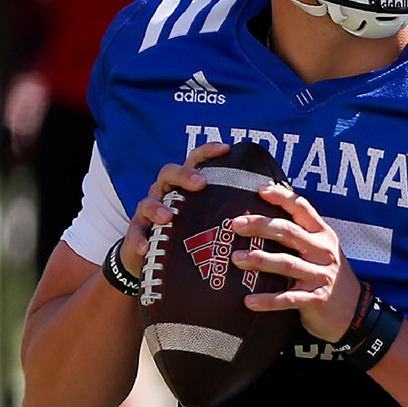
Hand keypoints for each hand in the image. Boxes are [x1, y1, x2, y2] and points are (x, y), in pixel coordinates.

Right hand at [121, 142, 229, 277]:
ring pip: (148, 201)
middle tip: (200, 183)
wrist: (156, 258)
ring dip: (157, 208)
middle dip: (184, 175)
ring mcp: (148, 211)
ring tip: (167, 218)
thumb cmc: (191, 233)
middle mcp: (165, 192)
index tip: (226, 148)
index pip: (195, 161)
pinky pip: (135, 232)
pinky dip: (138, 239)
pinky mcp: (137, 231)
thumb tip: (272, 201)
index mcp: (184, 186)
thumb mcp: (209, 218)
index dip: (208, 152)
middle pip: (169, 173)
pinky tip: (145, 247)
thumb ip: (231, 208)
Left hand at [229, 183, 361, 342]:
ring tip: (236, 258)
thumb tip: (265, 219)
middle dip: (261, 226)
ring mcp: (321, 276)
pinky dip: (267, 300)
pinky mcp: (316, 300)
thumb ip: (303, 236)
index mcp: (324, 236)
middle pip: (289, 233)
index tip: (261, 190)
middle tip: (236, 224)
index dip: (283, 197)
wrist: (356, 313)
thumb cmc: (330, 277)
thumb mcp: (324, 251)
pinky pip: (287, 299)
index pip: (303, 209)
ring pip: (286, 264)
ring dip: (259, 260)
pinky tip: (248, 301)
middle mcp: (324, 252)